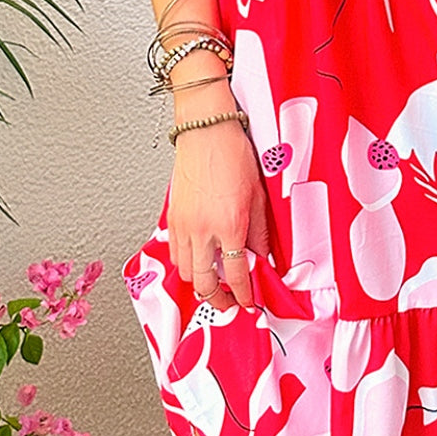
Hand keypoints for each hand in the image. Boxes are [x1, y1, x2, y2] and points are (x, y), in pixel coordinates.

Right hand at [167, 122, 271, 310]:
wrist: (206, 132)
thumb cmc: (233, 155)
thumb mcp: (258, 196)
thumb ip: (260, 232)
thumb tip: (264, 257)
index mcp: (230, 225)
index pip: (236, 274)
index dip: (243, 294)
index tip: (247, 302)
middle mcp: (203, 230)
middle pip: (204, 282)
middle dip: (217, 299)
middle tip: (228, 303)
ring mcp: (183, 225)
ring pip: (185, 271)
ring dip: (199, 282)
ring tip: (213, 283)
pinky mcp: (172, 217)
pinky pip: (174, 252)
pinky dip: (185, 262)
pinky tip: (197, 259)